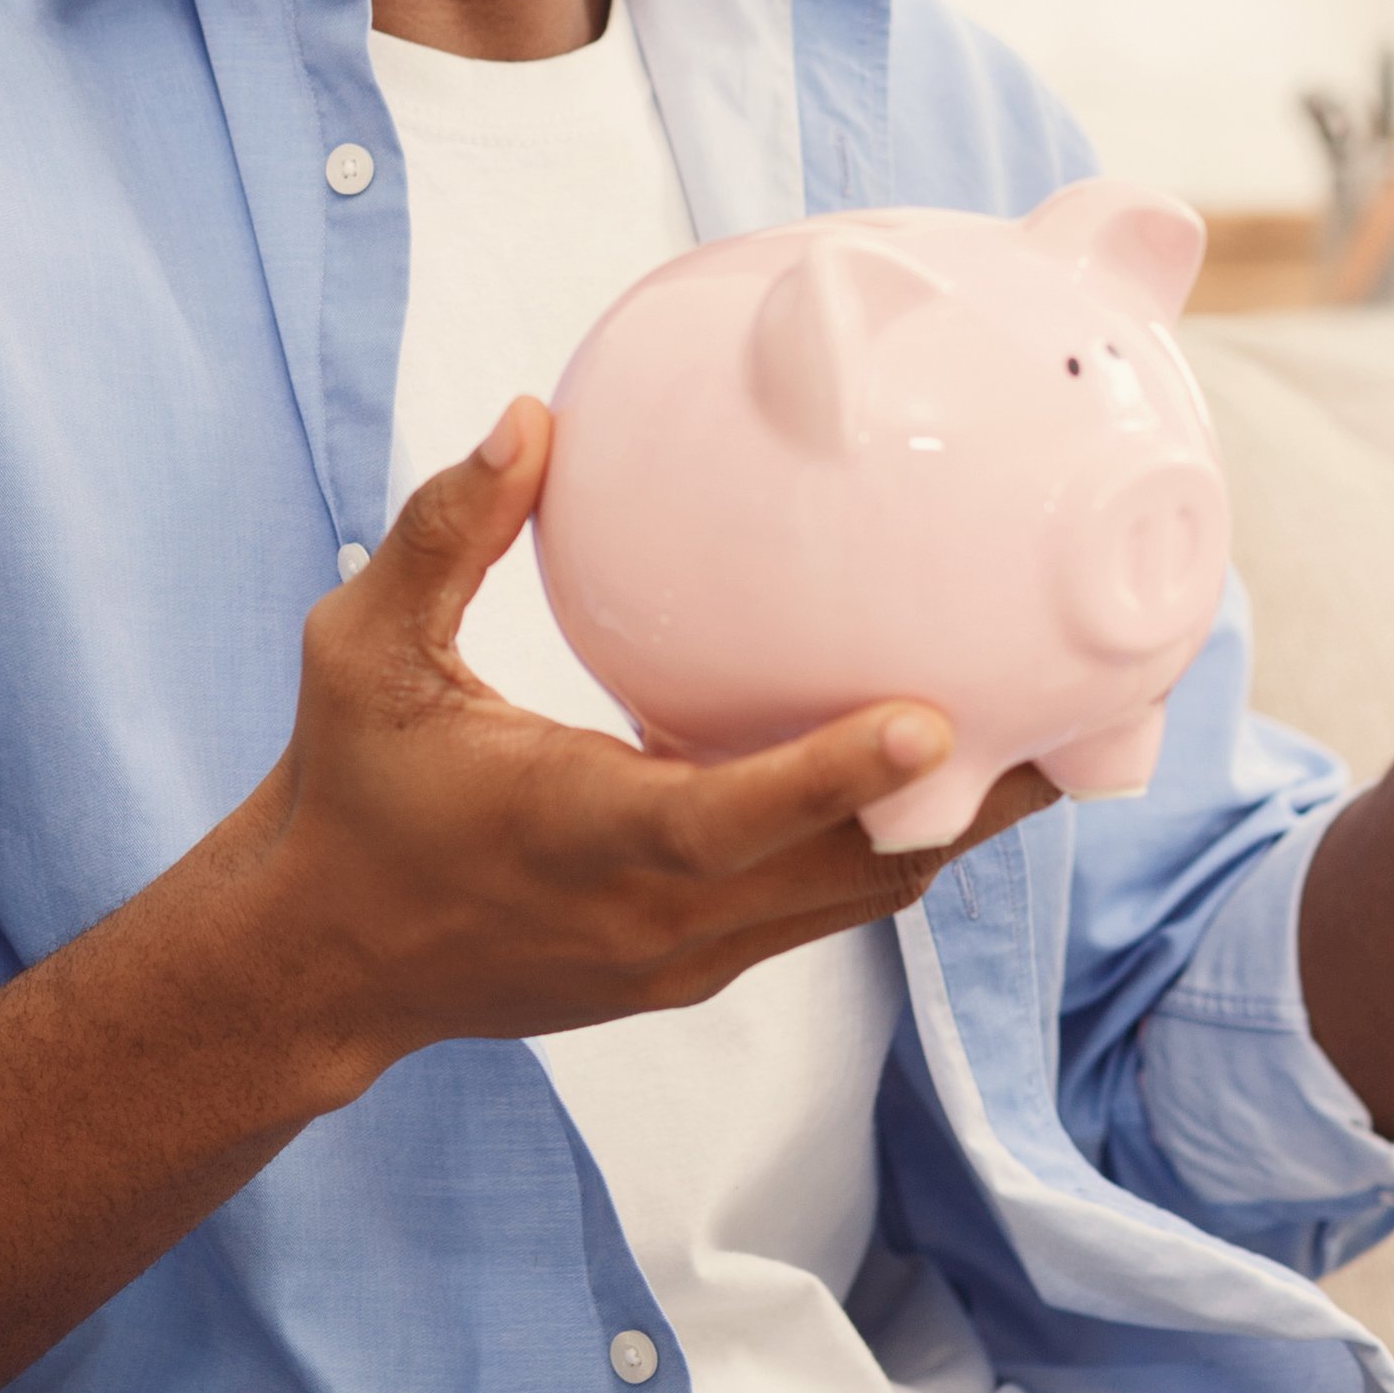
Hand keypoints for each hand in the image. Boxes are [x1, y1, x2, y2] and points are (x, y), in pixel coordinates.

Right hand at [245, 396, 1053, 1085]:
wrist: (317, 962)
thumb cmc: (344, 793)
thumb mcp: (363, 651)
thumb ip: (448, 536)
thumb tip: (534, 419)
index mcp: (576, 831)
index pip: (726, 819)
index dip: (832, 773)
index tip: (931, 713)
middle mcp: (647, 914)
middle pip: (847, 872)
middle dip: (969, 805)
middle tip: (1076, 717)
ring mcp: (676, 959)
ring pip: (852, 900)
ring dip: (949, 831)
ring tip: (1052, 745)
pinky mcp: (684, 973)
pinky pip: (816, 910)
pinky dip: (885, 850)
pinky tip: (936, 782)